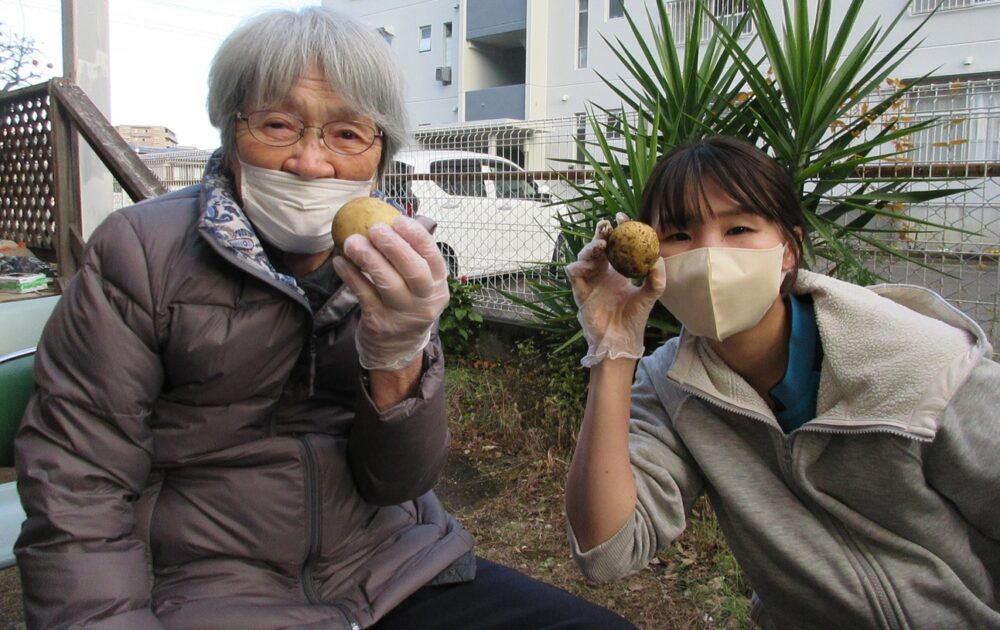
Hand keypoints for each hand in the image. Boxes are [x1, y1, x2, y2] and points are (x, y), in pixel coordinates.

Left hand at [332, 215, 448, 370]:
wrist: (397, 349)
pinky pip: (364, 294)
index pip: (432, 257)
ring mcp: (403, 314)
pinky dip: (351, 276)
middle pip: (413, 270)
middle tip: (375, 228)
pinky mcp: (380, 323)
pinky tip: (340, 262)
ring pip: (388, 283)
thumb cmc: (407, 304)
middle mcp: (425, 301)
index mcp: (437, 285)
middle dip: (394, 246)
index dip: (416, 236)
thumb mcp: (419, 286)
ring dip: (368, 259)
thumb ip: (410, 258)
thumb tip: (387, 217)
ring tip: (351, 242)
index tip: (398, 219)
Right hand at [565, 213, 665, 366]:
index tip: (622, 217)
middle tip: (608, 225)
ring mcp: (590, 282)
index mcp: (617, 270)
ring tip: (600, 244)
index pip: (615, 244)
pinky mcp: (580, 292)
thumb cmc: (635, 319)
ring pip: (584, 256)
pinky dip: (577, 265)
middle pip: (597, 246)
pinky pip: (574, 274)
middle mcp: (602, 273)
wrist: (622, 340)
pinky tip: (587, 263)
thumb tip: (657, 256)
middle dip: (601, 233)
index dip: (617, 230)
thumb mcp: (651, 294)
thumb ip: (657, 276)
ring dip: (590, 247)